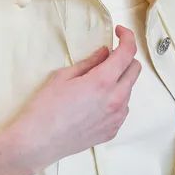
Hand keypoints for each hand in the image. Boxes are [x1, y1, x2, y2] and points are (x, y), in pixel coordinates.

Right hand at [0, 25, 140, 174]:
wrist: (38, 142)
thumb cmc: (45, 107)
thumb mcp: (63, 77)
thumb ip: (89, 62)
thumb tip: (105, 53)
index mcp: (103, 81)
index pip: (127, 53)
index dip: (127, 37)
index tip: (119, 32)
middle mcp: (116, 99)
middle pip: (135, 69)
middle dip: (125, 57)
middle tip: (108, 56)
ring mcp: (117, 117)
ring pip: (130, 89)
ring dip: (120, 80)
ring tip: (96, 83)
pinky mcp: (113, 130)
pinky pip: (123, 108)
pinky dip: (115, 98)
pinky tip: (95, 102)